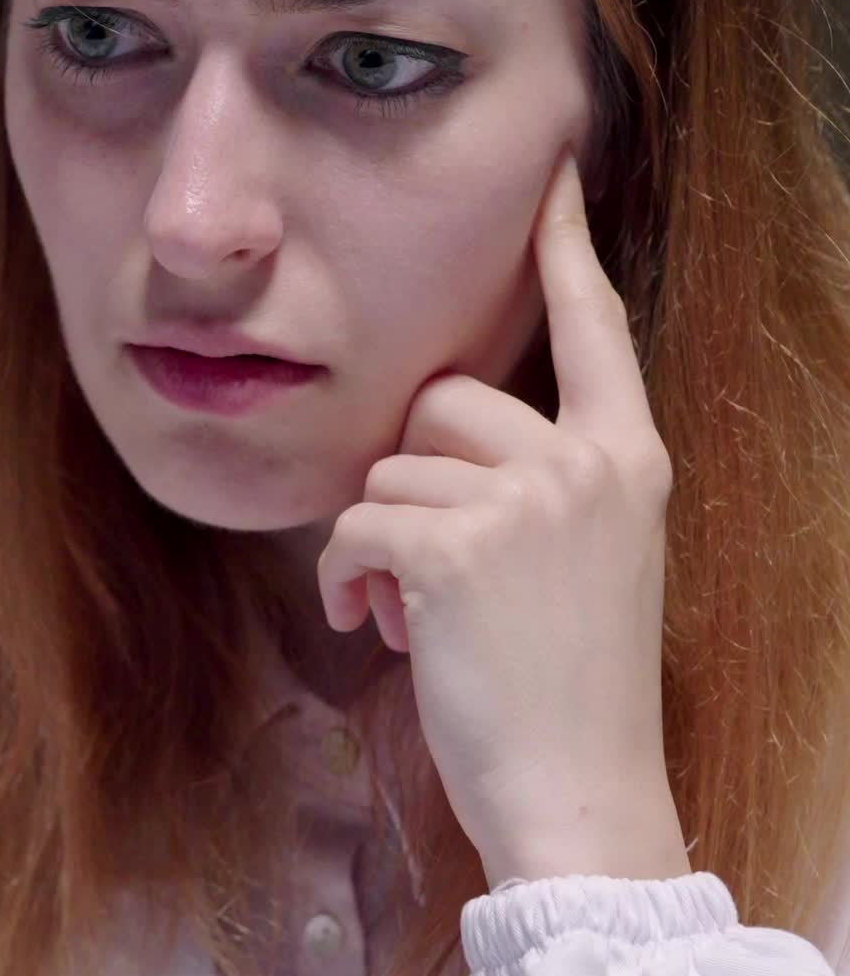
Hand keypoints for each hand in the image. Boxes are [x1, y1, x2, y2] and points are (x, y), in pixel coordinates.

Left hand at [317, 148, 684, 880]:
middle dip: (414, 476)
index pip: (595, 328)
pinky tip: (376, 627)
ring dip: (380, 541)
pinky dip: (347, 577)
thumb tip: (435, 445)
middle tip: (435, 569)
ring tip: (424, 618)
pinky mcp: (456, 547)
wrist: (582, 800)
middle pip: (444, 401)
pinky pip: (356, 522)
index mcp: (627, 460)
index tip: (556, 175)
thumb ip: (540, 485)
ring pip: (389, 467)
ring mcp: (526, 500)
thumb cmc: (571, 695)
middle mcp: (585, 462)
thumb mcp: (587, 564)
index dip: (567, 248)